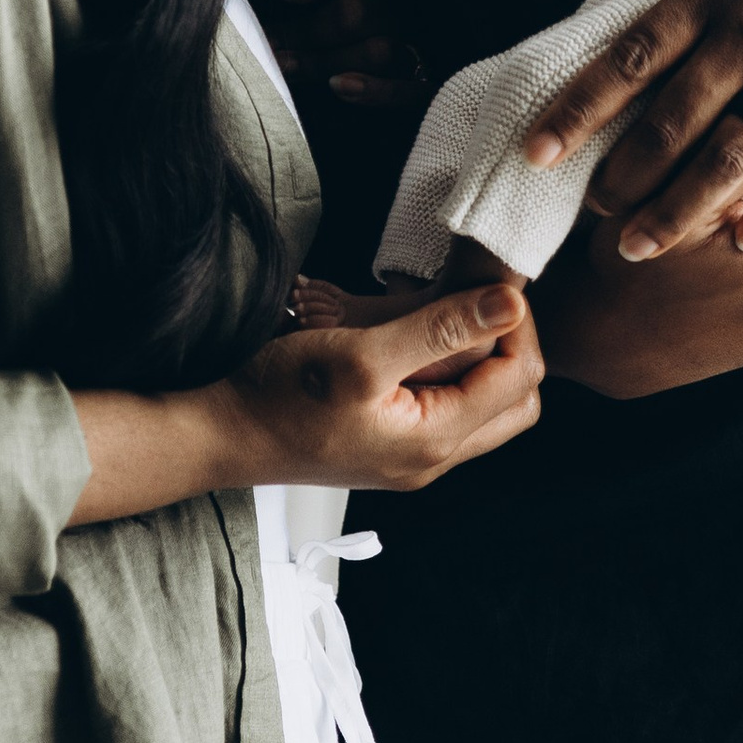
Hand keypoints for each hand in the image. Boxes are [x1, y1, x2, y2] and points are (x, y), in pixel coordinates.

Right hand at [66, 282, 540, 520]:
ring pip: (487, 407)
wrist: (222, 434)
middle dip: (509, 345)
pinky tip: (416, 342)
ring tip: (442, 317)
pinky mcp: (394, 448)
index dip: (516, 323)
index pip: (520, 376)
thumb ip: (440, 328)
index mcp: (436, 439)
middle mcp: (434, 459)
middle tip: (472, 301)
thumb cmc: (279, 394)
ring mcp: (414, 458)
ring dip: (479, 359)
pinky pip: (450, 411)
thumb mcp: (362, 353)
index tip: (485, 283)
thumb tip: (510, 304)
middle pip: (516, 399)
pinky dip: (449, 374)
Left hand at [271, 0, 431, 114]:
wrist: (408, 29)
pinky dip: (374, 92)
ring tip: (285, 65)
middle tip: (267, 41)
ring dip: (323, 62)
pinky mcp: (428, 82)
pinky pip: (410, 92)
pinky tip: (338, 86)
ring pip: (377, 53)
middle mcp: (418, 1)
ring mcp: (425, 43)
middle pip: (361, 13)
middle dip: (307, 30)